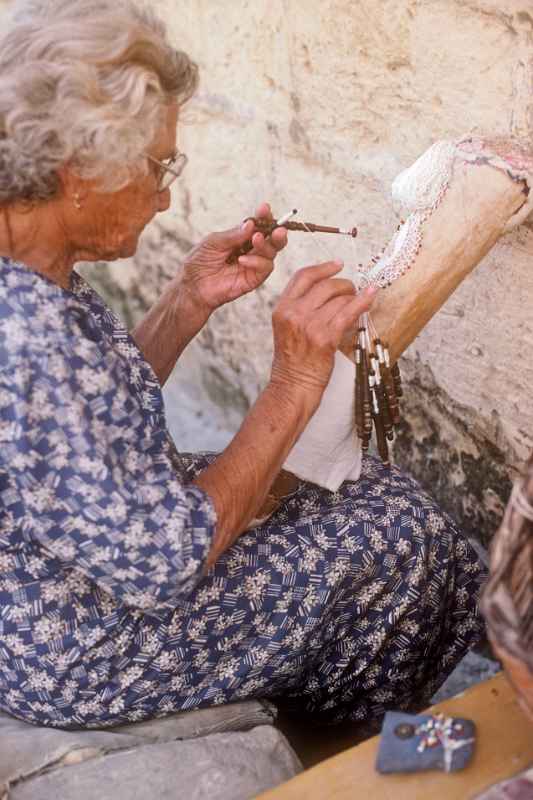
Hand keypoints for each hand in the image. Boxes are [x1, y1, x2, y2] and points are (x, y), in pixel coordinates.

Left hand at [180, 202, 287, 316]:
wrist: (194, 285)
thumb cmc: (200, 262)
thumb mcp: (213, 242)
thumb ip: (233, 235)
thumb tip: (251, 224)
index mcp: (241, 237)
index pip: (258, 225)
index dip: (264, 217)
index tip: (265, 208)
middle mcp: (250, 250)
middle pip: (272, 239)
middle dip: (277, 232)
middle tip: (278, 229)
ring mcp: (253, 264)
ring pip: (272, 253)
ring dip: (266, 245)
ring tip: (256, 240)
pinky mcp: (253, 279)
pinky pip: (265, 268)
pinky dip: (257, 262)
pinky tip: (242, 260)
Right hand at [270, 261, 376, 399]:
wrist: (293, 386)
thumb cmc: (293, 361)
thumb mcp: (287, 329)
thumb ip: (301, 309)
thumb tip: (330, 291)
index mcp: (282, 309)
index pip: (303, 277)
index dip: (323, 268)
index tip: (338, 265)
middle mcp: (294, 314)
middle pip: (325, 285)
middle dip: (344, 284)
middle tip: (352, 289)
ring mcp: (309, 325)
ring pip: (339, 298)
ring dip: (354, 296)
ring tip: (360, 300)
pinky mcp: (325, 338)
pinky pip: (349, 312)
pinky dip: (363, 302)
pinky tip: (371, 296)